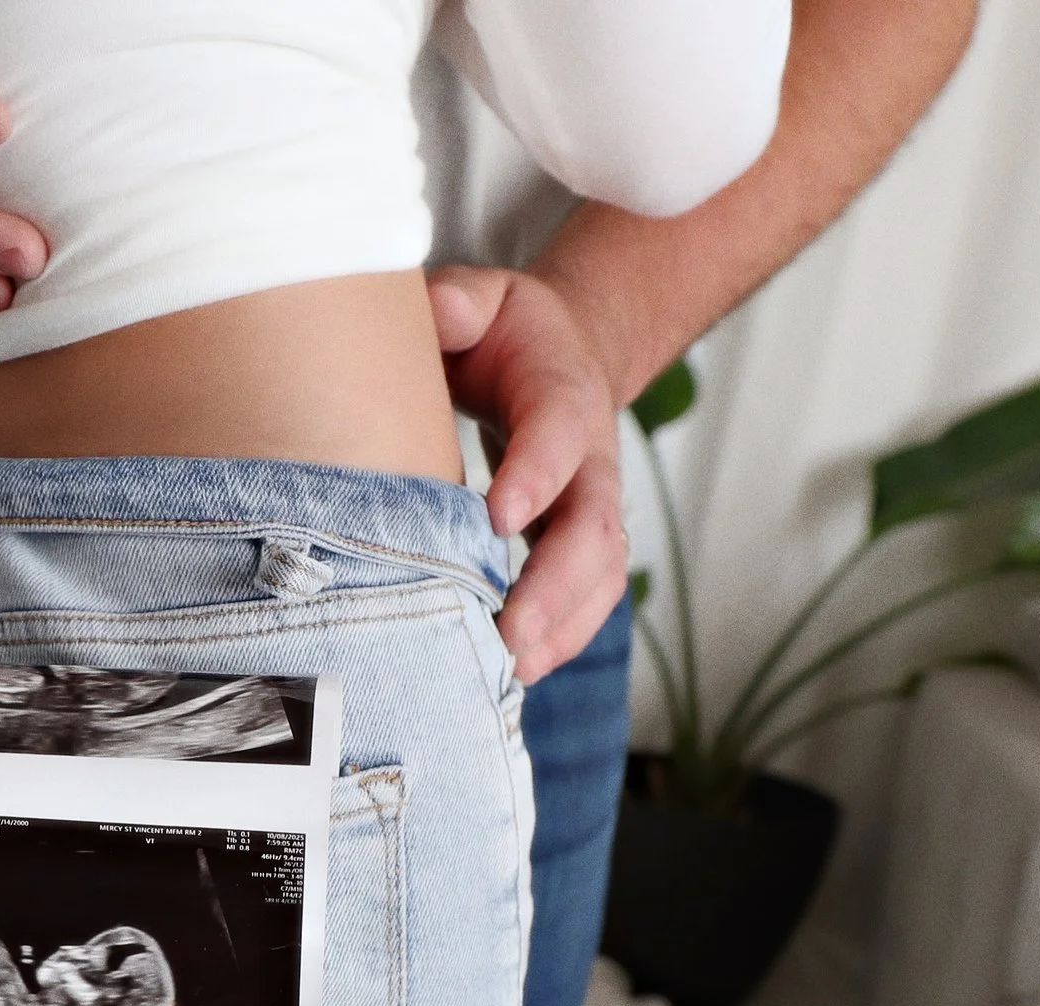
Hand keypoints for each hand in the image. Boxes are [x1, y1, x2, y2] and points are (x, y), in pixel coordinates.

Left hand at [428, 267, 629, 683]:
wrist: (556, 355)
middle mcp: (590, 458)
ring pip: (599, 575)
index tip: (498, 518)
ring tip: (512, 670)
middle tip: (509, 629)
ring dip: (562, 627)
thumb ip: (459, 301)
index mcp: (562, 391)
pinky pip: (586, 598)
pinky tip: (515, 674)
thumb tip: (440, 313)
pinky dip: (560, 639)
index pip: (559, 433)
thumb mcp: (480, 297)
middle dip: (555, 582)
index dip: (536, 474)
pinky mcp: (577, 545)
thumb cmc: (501, 332)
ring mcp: (590, 507)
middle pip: (592, 526)